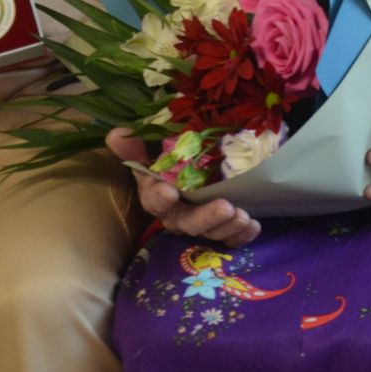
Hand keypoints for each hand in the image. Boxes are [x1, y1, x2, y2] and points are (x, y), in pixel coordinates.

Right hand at [106, 128, 261, 246]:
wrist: (192, 171)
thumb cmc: (170, 162)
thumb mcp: (152, 150)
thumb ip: (136, 144)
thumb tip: (116, 133)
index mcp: (157, 195)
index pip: (153, 200)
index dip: (159, 197)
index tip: (169, 191)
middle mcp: (177, 214)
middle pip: (188, 222)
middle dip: (206, 217)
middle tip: (225, 207)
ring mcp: (200, 223)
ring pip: (211, 232)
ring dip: (227, 226)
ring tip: (243, 216)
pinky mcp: (220, 228)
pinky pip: (230, 238)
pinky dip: (241, 235)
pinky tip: (253, 226)